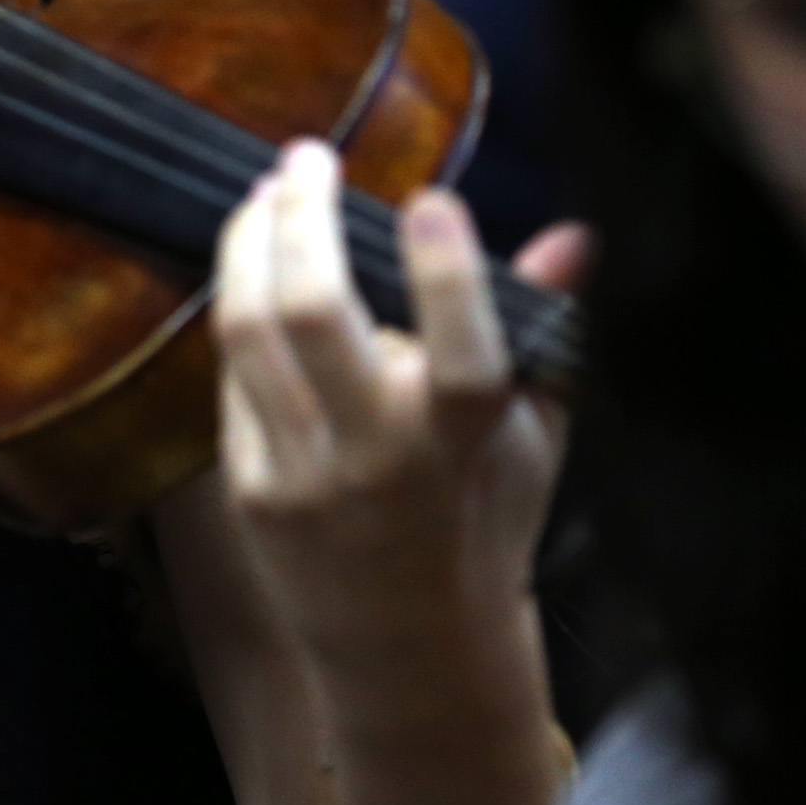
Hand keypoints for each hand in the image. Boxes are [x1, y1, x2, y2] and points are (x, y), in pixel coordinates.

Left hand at [210, 138, 587, 720]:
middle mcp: (378, 457)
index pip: (462, 355)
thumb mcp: (532, 437)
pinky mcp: (248, 487)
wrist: (409, 649)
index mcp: (464, 445)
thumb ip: (542, 334)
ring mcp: (302, 473)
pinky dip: (239, 306)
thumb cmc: (483, 521)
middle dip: (303, 217)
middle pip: (316, 318)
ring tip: (268, 191)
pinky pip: (231, 377)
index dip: (446, 274)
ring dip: (249, 243)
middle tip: (310, 155)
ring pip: (251, 333)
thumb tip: (574, 237)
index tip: (431, 198)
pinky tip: (251, 262)